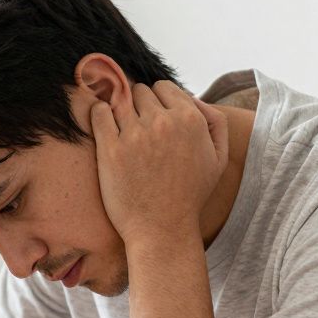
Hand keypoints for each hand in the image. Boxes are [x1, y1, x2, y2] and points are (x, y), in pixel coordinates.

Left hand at [89, 80, 228, 249]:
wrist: (162, 229)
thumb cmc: (190, 195)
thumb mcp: (219, 158)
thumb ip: (214, 121)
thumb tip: (193, 97)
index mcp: (190, 119)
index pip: (163, 87)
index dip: (157, 101)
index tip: (153, 119)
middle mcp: (163, 122)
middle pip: (140, 92)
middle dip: (138, 106)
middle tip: (138, 130)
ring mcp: (135, 135)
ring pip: (119, 100)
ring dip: (118, 111)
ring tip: (121, 131)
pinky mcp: (110, 149)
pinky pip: (99, 114)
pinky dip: (99, 114)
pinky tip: (103, 126)